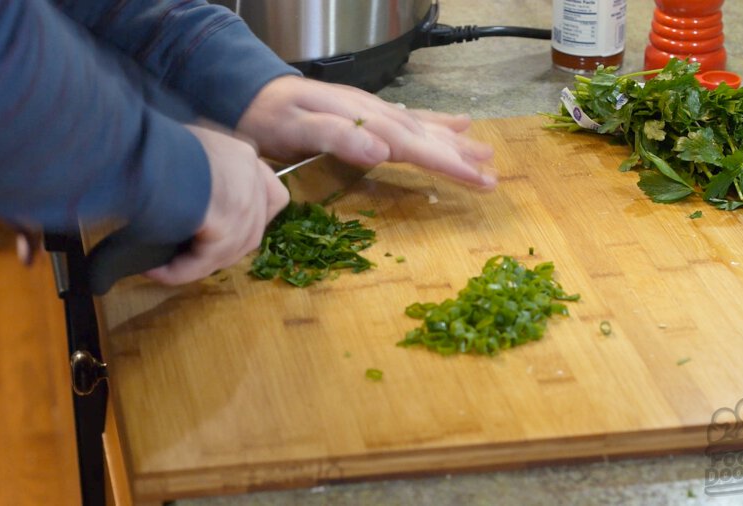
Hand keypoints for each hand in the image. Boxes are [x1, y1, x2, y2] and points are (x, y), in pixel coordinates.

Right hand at [145, 125, 288, 284]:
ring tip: (167, 267)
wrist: (137, 145)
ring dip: (201, 264)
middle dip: (225, 249)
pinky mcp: (225, 223)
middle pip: (254, 229)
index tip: (226, 232)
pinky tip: (158, 271)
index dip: (252, 220)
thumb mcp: (188, 149)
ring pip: (232, 249)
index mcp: (244, 155)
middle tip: (191, 256)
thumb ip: (203, 174)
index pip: (272, 197)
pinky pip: (205, 260)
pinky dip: (182, 271)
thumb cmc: (150, 143)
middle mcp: (251, 175)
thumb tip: (195, 203)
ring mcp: (244, 200)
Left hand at [236, 75, 496, 188]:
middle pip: (425, 136)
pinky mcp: (365, 111)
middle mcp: (372, 111)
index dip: (447, 163)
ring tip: (485, 151)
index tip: (479, 179)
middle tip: (492, 176)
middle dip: (459, 157)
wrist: (249, 91)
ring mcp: (371, 109)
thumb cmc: (268, 117)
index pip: (413, 144)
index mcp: (360, 119)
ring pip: (422, 126)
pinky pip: (409, 117)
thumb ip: (335, 137)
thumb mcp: (292, 129)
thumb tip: (381, 150)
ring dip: (453, 141)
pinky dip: (434, 123)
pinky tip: (452, 124)